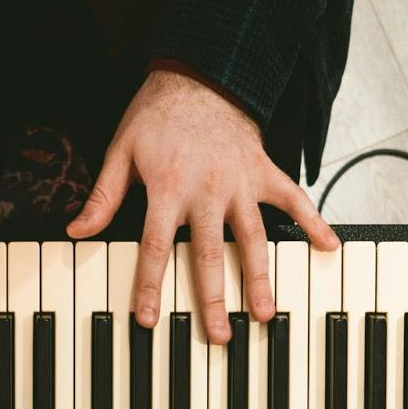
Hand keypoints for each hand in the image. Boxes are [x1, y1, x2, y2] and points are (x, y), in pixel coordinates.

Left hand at [65, 69, 337, 342]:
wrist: (201, 72)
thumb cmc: (157, 114)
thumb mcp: (121, 150)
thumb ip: (104, 196)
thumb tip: (78, 230)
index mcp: (167, 188)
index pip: (154, 247)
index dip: (150, 286)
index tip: (149, 320)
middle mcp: (207, 190)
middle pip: (209, 254)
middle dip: (213, 298)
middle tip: (218, 336)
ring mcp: (240, 183)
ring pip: (253, 238)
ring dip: (260, 277)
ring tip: (265, 312)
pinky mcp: (264, 172)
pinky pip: (294, 198)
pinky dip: (314, 221)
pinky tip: (330, 247)